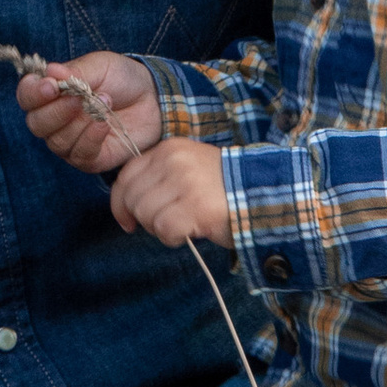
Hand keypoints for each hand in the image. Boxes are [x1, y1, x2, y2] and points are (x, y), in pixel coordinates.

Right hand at [18, 50, 160, 170]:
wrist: (154, 99)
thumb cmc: (123, 79)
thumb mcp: (100, 66)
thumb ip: (75, 71)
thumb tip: (50, 71)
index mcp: (51, 93)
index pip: (26, 97)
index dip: (33, 93)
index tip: (50, 86)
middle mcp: (55, 120)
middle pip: (36, 124)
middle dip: (57, 111)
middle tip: (80, 98)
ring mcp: (70, 141)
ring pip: (57, 142)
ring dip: (80, 123)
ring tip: (105, 103)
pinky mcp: (89, 158)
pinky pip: (78, 155)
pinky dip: (90, 139)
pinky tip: (105, 125)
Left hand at [108, 138, 231, 248]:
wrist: (266, 193)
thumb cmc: (224, 188)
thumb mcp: (188, 168)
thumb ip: (159, 177)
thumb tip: (127, 204)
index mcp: (170, 149)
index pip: (126, 175)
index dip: (120, 202)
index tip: (127, 220)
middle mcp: (174, 161)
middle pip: (132, 198)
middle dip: (143, 218)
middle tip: (165, 224)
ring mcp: (184, 182)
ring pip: (146, 215)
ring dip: (161, 229)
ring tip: (184, 225)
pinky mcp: (195, 206)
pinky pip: (164, 229)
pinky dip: (173, 238)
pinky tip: (191, 232)